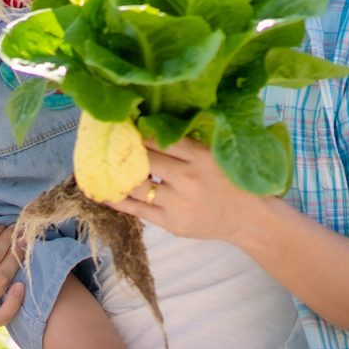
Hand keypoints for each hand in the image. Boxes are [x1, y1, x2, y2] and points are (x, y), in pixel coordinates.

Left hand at [107, 139, 260, 243]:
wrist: (250, 219)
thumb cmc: (231, 180)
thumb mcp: (214, 154)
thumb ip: (188, 142)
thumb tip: (152, 124)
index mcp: (200, 156)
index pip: (160, 139)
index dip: (137, 131)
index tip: (122, 124)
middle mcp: (187, 179)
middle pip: (145, 160)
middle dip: (123, 150)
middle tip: (106, 141)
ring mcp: (178, 203)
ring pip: (137, 185)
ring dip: (116, 175)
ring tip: (99, 165)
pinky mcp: (172, 224)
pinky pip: (138, 210)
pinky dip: (118, 200)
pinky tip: (103, 192)